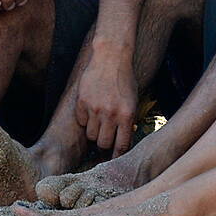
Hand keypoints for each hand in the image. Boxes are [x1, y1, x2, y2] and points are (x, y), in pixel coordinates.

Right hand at [73, 39, 137, 153]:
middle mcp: (110, 114)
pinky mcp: (82, 102)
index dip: (117, 156)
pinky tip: (91, 109)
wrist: (111, 56)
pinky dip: (85, 119)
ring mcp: (95, 108)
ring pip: (91, 135)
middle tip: (105, 138)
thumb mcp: (133, 101)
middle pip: (103, 144)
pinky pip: (81, 121)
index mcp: (127, 115)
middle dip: (104, 144)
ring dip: (94, 131)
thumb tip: (122, 143)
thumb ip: (128, 121)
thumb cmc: (124, 79)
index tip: (114, 159)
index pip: (121, 146)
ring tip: (99, 122)